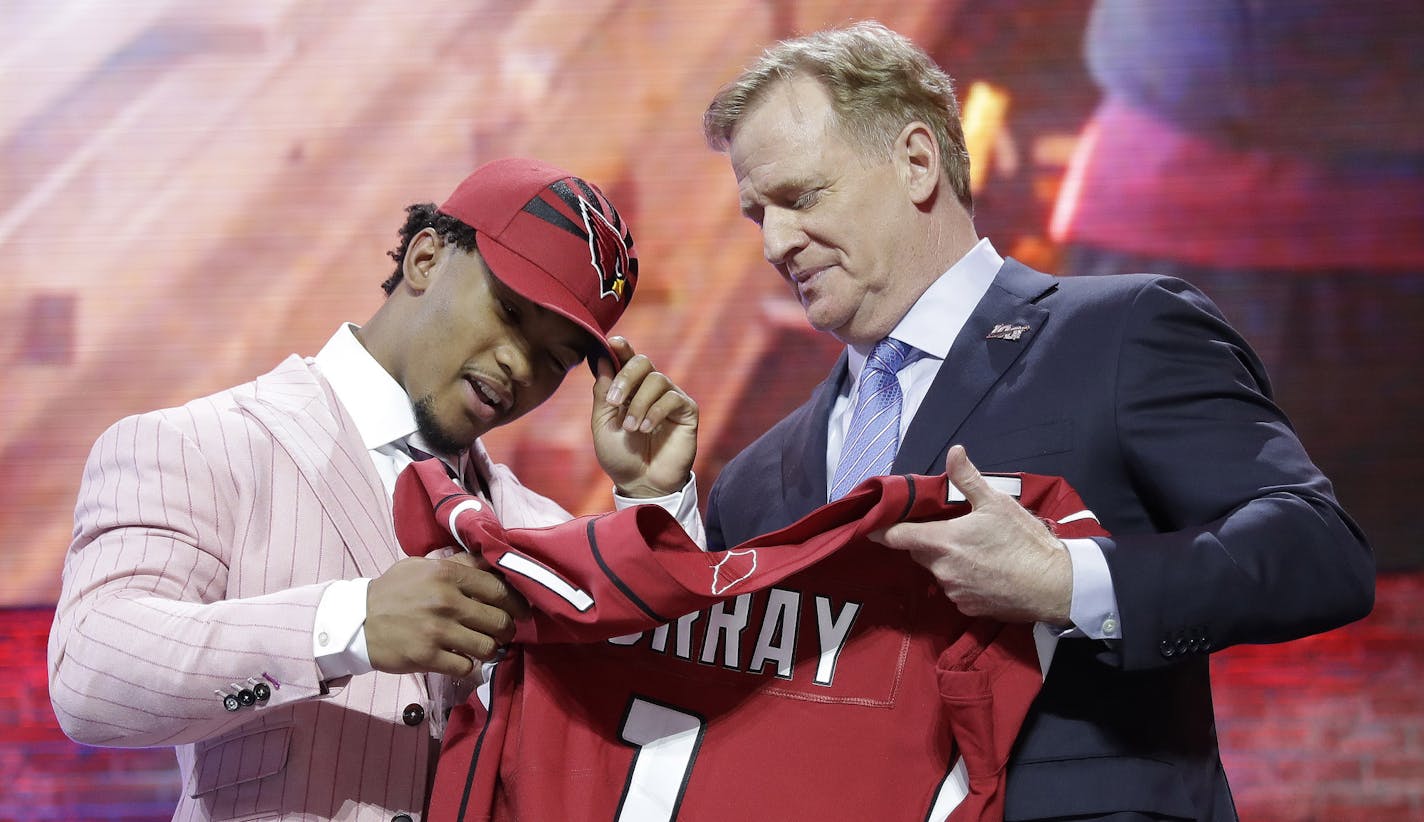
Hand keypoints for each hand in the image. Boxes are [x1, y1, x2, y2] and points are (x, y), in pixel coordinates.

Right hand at [364, 553, 530, 677]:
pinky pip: (467, 667)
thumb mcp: (424, 566)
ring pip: (488, 647)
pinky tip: (461, 658)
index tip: (521, 611)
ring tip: (482, 646)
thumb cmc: (394, 591)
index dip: (517, 603)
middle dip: (507, 629)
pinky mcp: (428, 657)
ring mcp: (437, 631)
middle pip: (500, 621)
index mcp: (448, 575)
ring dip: (489, 649)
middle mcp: (446, 601)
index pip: (499, 590)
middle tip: (502, 632)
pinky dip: (468, 665)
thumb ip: (459, 564)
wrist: (357, 620)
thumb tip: (493, 561)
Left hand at [591, 336, 698, 497]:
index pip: (625, 360)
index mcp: (629, 389)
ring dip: (639, 404)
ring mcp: (670, 398)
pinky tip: (647, 429)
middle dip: (626, 377)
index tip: (612, 342)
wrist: (641, 484)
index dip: (621, 348)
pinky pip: (673, 398)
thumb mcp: (603, 424)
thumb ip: (603, 392)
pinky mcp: (687, 411)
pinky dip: (656, 412)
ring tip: (632, 429)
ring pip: (657, 380)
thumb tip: (601, 358)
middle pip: (642, 362)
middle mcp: (650, 389)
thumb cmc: (620, 456)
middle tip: (614, 401)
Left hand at [869, 445, 1072, 623]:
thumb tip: (954, 451)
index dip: (882, 531)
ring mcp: (954, 592)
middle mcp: (942, 570)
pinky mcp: (968, 609)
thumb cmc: (1024, 541)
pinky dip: (964, 580)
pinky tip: (986, 572)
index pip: (898, 537)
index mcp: (943, 542)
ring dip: (948, 561)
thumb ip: (968, 478)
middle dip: (929, 541)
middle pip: (920, 552)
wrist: (1054, 585)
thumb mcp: (997, 503)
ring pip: (939, 571)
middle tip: (952, 530)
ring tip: (977, 551)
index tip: (871, 527)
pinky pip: (956, 590)